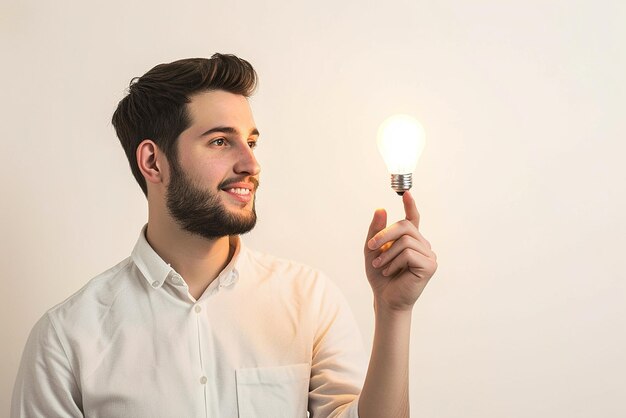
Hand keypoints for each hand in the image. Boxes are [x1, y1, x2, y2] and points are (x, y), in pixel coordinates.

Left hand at [364, 192, 437, 311]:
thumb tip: (381, 209)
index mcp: (411, 241)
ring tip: (379, 265)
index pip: (413, 219)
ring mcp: (429, 255)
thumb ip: (376, 231)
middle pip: (405, 226)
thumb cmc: (380, 276)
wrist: (385, 299)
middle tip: (371, 247)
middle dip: (385, 234)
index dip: (410, 205)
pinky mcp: (429, 266)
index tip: (406, 192)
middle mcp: (422, 245)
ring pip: (406, 239)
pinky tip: (389, 271)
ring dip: (387, 252)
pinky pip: (409, 253)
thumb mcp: (372, 250)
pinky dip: (394, 262)